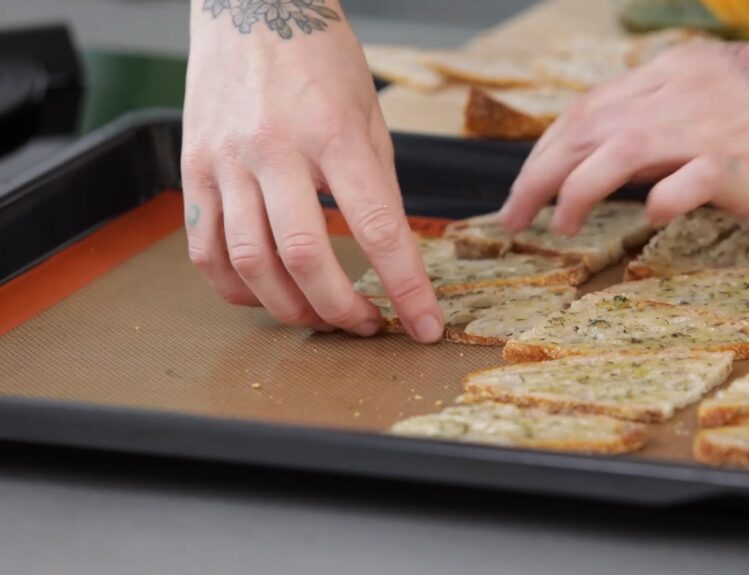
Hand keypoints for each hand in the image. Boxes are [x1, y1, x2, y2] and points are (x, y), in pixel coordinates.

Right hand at [182, 1, 442, 341]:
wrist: (250, 6)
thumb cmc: (318, 58)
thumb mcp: (368, 115)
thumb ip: (376, 185)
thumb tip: (390, 254)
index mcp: (333, 132)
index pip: (378, 227)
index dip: (406, 287)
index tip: (425, 326)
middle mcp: (275, 148)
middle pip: (305, 255)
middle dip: (341, 308)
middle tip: (366, 324)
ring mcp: (226, 160)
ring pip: (250, 262)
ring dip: (289, 308)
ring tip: (319, 317)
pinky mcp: (192, 167)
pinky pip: (204, 249)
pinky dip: (235, 287)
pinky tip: (264, 294)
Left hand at [501, 34, 748, 233]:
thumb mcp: (712, 91)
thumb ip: (661, 115)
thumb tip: (611, 156)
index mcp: (669, 74)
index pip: (586, 109)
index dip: (545, 149)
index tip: (526, 183)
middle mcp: (679, 94)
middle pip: (586, 129)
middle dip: (538, 174)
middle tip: (513, 214)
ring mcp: (710, 127)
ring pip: (619, 150)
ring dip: (576, 190)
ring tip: (558, 224)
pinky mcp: (742, 162)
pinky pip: (688, 182)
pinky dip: (660, 201)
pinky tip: (649, 221)